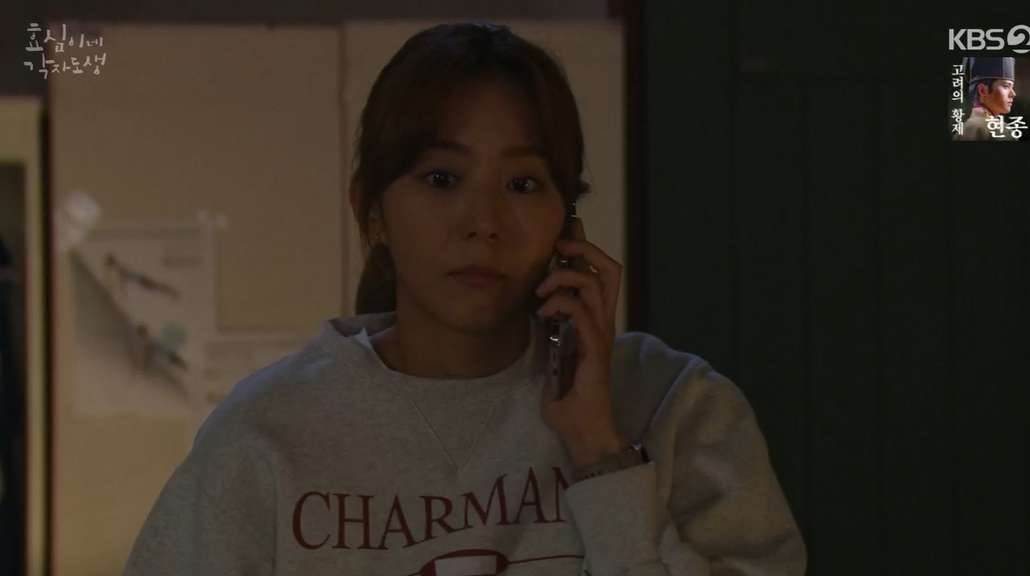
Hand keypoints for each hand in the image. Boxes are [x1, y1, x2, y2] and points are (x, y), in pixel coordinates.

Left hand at [535, 218, 628, 466]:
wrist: (582, 428)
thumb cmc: (567, 394)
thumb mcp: (555, 350)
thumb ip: (551, 327)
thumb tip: (533, 304)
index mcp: (597, 320)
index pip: (602, 272)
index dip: (586, 247)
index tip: (564, 231)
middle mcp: (605, 322)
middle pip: (609, 268)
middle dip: (584, 248)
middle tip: (559, 245)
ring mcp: (602, 334)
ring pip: (594, 284)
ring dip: (564, 277)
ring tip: (542, 288)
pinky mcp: (594, 349)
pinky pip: (581, 312)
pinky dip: (559, 304)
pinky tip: (542, 313)